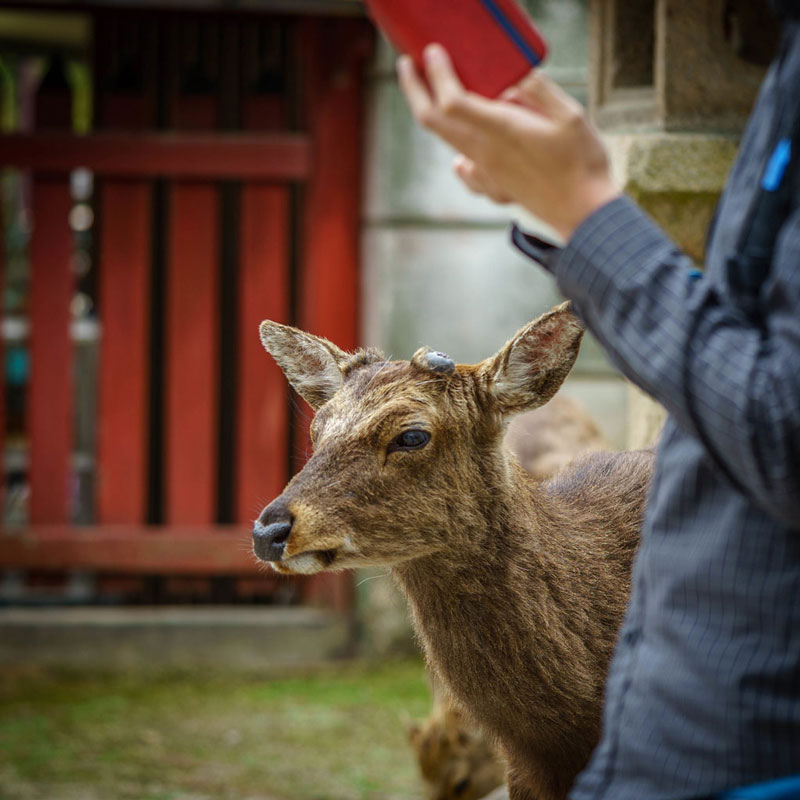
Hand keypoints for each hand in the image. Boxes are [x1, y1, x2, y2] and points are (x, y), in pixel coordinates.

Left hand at [397, 44, 619, 239]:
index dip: (437, 75)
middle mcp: (485, 153)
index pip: (453, 101)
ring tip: (430, 93)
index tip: (433, 52)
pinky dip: (457, 157)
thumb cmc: (582, 164)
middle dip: (415, 90)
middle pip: (434, 122)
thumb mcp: (570, 115)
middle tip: (407, 66)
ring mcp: (486, 173)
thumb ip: (538, 92)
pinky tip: (461, 158)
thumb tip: (511, 81)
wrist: (584, 215)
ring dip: (433, 114)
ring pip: (447, 142)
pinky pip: (465, 170)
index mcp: (502, 130)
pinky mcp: (493, 187)